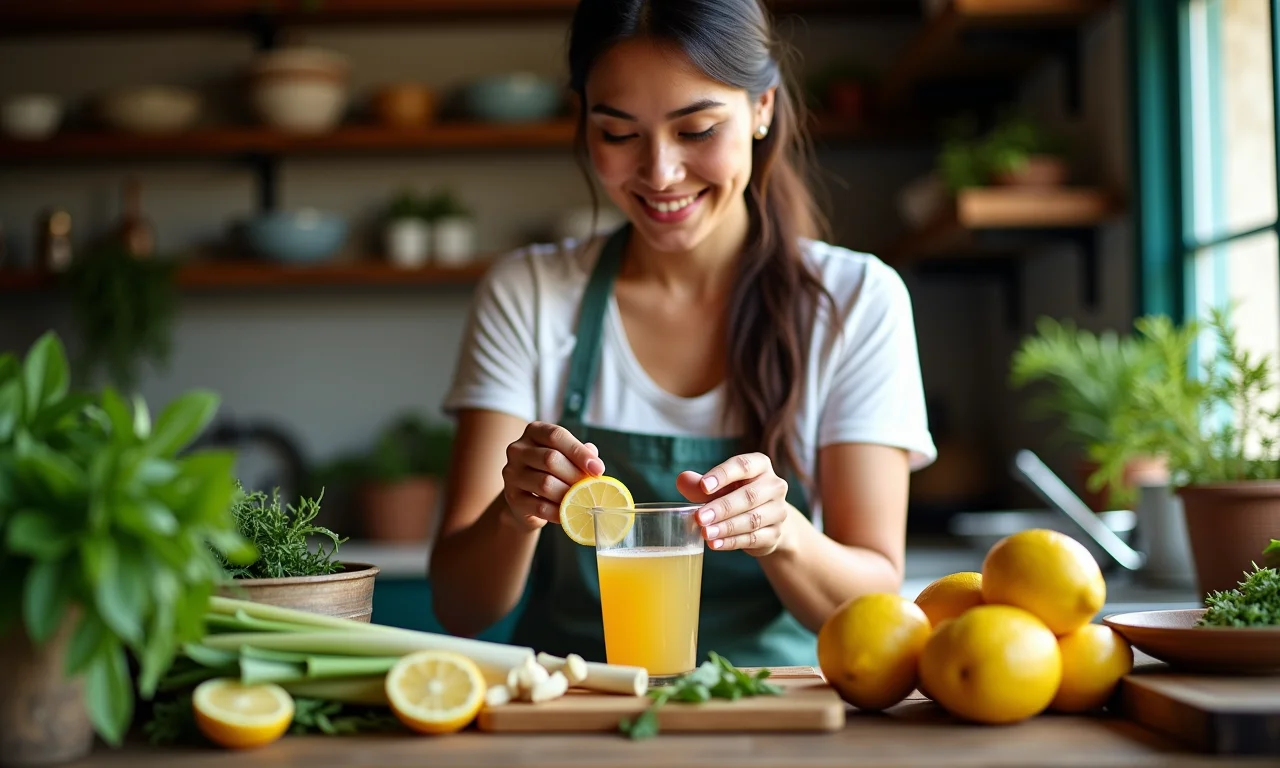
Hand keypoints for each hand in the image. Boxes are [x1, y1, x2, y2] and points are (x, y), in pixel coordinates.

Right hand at [501, 421, 603, 530]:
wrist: (526, 499)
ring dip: (568, 494)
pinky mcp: (512, 498)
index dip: (579, 452)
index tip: (598, 469)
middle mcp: (518, 449)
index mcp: (533, 432)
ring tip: (581, 499)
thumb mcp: (565, 457)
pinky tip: (569, 513)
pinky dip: (559, 511)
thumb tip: (595, 463)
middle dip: (575, 475)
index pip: (556, 435)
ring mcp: (511, 473)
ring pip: (545, 483)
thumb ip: (580, 455)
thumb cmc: (551, 472)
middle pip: (550, 459)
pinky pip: (540, 506)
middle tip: (591, 487)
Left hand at [676, 452, 791, 556]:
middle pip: (749, 495)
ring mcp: (778, 511)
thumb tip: (682, 480)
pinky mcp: (775, 534)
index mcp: (761, 466)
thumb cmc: (736, 495)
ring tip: (705, 532)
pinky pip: (753, 538)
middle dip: (722, 507)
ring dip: (726, 527)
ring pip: (752, 519)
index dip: (723, 475)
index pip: (743, 465)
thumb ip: (699, 485)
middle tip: (700, 517)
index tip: (704, 486)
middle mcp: (774, 486)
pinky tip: (715, 543)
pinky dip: (732, 542)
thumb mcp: (718, 487)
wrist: (764, 522)